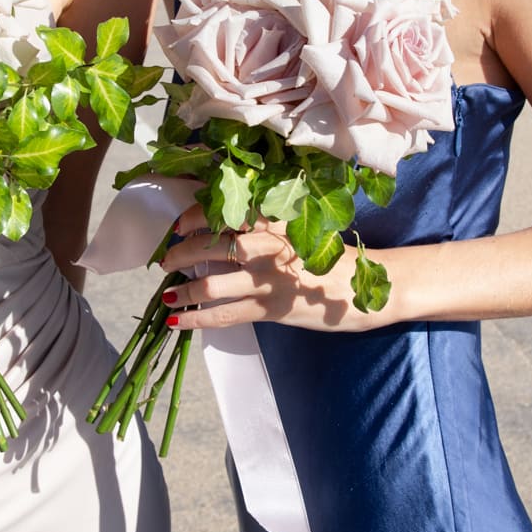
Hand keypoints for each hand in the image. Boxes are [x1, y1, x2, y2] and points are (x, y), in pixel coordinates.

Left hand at [161, 205, 383, 333]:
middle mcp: (270, 245)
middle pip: (211, 245)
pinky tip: (178, 320)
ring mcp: (270, 279)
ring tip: (168, 292)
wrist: (365, 289)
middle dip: (181, 252)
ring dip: (183, 289)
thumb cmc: (330, 258)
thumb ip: (268, 226)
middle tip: (166, 259)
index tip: (180, 224)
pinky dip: (196, 318)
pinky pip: (225, 314)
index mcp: (276, 220)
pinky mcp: (273, 308)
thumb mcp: (302, 230)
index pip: (226, 211)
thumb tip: (224, 229)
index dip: (195, 217)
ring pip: (212, 283)